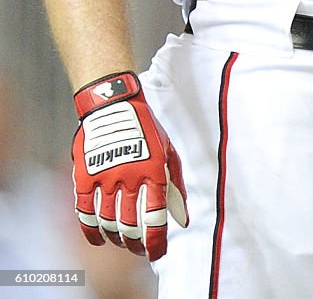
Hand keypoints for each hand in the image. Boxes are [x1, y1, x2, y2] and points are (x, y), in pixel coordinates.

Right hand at [72, 71, 187, 260]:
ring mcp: (105, 176)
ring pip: (108, 222)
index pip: (155, 218)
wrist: (114, 104)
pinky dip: (91, 231)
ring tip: (121, 242)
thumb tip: (182, 220)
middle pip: (130, 226)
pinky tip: (98, 238)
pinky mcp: (85, 175)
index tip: (157, 253)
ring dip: (115, 239)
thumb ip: (176, 186)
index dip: (156, 242)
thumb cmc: (146, 129)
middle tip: (138, 249)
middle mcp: (130, 176)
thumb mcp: (169, 152)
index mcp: (154, 170)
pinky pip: (85, 212)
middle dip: (136, 244)